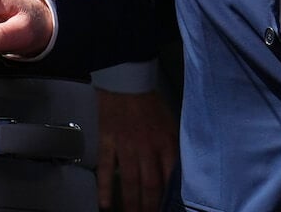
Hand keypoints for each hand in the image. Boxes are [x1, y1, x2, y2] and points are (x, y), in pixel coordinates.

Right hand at [97, 89, 178, 210]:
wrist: (126, 82)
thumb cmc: (150, 103)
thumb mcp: (170, 123)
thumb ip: (172, 146)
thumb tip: (175, 170)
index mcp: (166, 141)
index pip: (169, 175)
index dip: (168, 195)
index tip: (167, 208)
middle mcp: (147, 147)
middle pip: (150, 184)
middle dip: (149, 206)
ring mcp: (126, 147)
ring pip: (130, 181)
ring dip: (131, 203)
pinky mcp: (108, 143)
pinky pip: (106, 170)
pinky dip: (105, 189)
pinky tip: (105, 204)